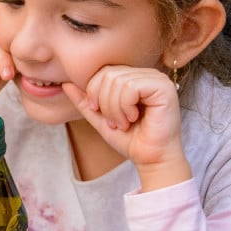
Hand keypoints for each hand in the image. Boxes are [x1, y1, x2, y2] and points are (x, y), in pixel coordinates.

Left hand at [63, 66, 191, 189]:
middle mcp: (148, 74)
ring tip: (123, 123)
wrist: (150, 159)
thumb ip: (85, 101)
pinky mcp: (164, 88)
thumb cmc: (130, 140)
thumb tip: (66, 83)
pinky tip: (133, 119)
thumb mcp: (100, 118)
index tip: (99, 113)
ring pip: (118, 81)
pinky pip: (132, 87)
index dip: (94, 91)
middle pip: (109, 74)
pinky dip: (125, 107)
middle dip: (104, 102)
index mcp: (135, 77)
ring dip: (114, 108)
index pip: (104, 71)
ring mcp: (158, 79)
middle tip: (114, 122)